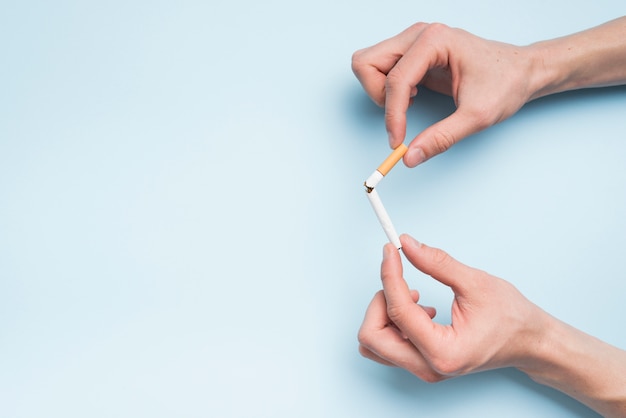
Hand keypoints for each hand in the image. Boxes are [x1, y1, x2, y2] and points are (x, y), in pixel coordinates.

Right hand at [351, 23, 537, 166]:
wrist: (522, 71)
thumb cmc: (505, 83)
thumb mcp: (477, 117)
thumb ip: (441, 138)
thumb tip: (409, 157)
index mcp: (435, 41)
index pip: (395, 80)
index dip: (393, 115)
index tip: (398, 142)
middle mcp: (419, 35)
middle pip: (367, 62)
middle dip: (376, 95)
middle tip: (399, 114)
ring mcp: (413, 42)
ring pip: (369, 64)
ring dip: (379, 91)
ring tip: (407, 104)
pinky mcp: (413, 53)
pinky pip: (381, 69)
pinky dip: (387, 89)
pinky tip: (413, 96)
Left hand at [358, 234, 545, 380]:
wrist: (529, 342)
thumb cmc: (510, 317)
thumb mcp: (475, 282)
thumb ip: (437, 262)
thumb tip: (407, 244)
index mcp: (444, 351)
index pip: (398, 312)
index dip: (389, 275)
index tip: (390, 251)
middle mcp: (429, 367)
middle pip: (372, 337)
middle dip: (380, 302)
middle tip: (400, 279)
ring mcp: (424, 369)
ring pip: (375, 343)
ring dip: (384, 313)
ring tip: (416, 297)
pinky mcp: (422, 363)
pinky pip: (388, 345)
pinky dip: (393, 322)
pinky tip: (421, 308)